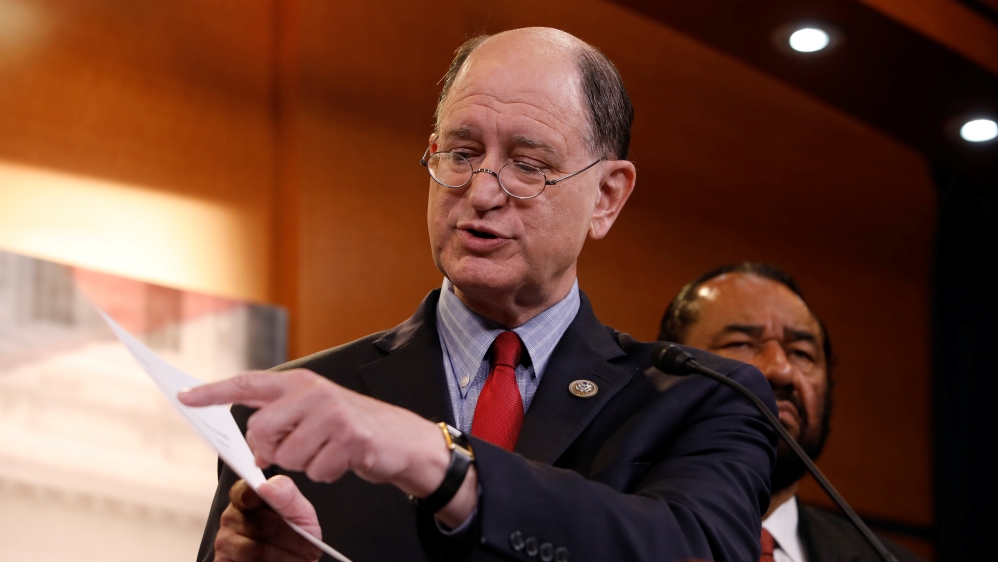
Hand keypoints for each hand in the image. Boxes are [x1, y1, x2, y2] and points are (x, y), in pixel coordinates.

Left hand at [179, 369, 477, 526]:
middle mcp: (314, 392)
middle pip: (261, 430)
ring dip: (305, 464)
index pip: (249, 384)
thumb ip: (282, 422)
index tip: (187, 397)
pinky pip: (316, 471)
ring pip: (288, 457)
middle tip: (298, 447)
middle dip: (272, 450)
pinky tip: (344, 459)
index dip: (215, 391)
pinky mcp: (349, 437)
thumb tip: (254, 449)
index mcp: (301, 383)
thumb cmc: (354, 428)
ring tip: (329, 450)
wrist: (402, 439)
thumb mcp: (316, 414)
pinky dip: (328, 473)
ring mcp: (332, 414)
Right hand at [215, 476, 320, 561]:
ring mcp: (224, 542)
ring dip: (286, 559)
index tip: (292, 516)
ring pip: (257, 552)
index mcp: (246, 495)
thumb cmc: (294, 532)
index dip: (272, 504)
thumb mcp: (299, 511)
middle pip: (262, 527)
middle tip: (312, 550)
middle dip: (293, 540)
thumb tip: (267, 487)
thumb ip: (287, 494)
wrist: (294, 558)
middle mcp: (230, 517)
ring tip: (303, 560)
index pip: (249, 493)